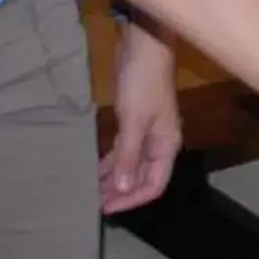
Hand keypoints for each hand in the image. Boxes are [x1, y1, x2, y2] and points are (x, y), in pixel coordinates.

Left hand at [99, 20, 181, 213]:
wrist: (144, 48)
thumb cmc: (142, 84)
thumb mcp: (134, 121)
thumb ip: (128, 156)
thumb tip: (123, 188)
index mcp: (166, 146)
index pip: (153, 184)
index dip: (132, 199)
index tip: (108, 210)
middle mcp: (160, 143)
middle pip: (142, 177)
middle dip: (121, 192)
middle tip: (95, 205)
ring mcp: (147, 133)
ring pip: (131, 165)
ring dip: (114, 179)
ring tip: (92, 192)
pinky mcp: (135, 122)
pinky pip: (124, 150)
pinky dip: (112, 161)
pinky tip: (96, 169)